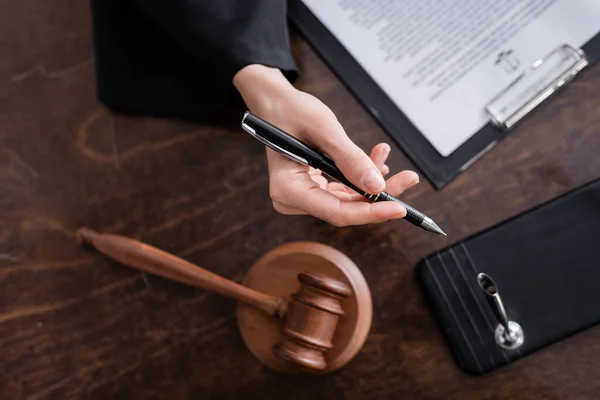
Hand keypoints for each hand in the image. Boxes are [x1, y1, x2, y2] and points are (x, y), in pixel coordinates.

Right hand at [233, 65, 418, 226]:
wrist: (275, 102)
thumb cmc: (290, 110)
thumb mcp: (323, 128)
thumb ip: (350, 158)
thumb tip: (377, 185)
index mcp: (288, 190)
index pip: (337, 213)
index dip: (371, 213)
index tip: (400, 208)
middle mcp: (293, 199)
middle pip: (346, 208)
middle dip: (379, 194)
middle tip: (408, 178)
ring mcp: (303, 195)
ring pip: (348, 200)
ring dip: (372, 182)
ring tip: (384, 156)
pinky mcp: (312, 188)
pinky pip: (343, 189)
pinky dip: (360, 176)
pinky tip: (373, 159)